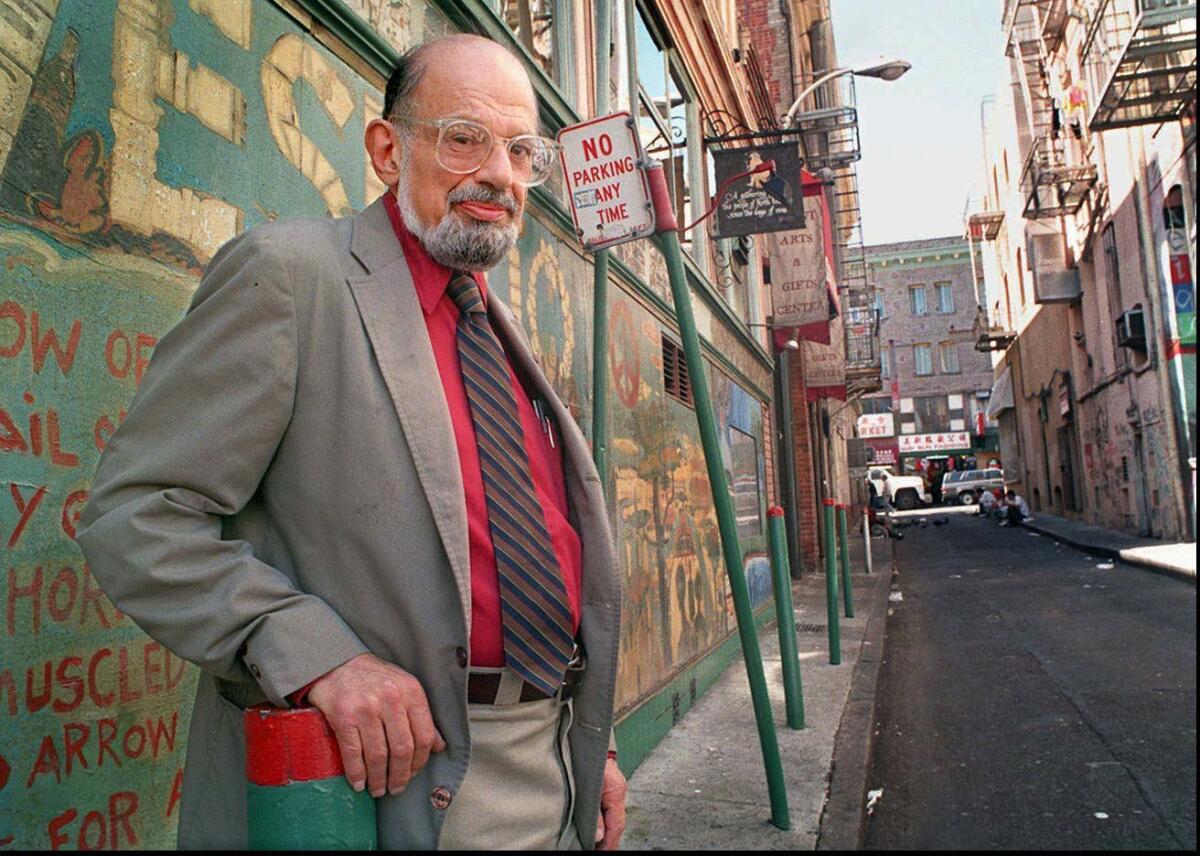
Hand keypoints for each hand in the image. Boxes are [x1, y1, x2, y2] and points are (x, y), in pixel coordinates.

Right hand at [307, 653, 445, 797]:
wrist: (338, 663)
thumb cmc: (374, 679)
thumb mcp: (405, 688)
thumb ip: (422, 716)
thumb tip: (439, 746)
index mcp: (411, 692)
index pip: (424, 736)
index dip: (421, 762)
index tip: (413, 774)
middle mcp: (391, 699)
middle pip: (402, 750)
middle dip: (400, 776)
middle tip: (396, 788)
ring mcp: (366, 708)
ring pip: (379, 756)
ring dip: (379, 779)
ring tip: (378, 789)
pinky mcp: (343, 716)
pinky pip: (353, 753)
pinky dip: (357, 774)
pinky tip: (359, 783)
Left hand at [594, 756, 626, 849]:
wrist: (587, 740)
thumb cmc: (588, 757)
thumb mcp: (589, 787)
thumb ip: (594, 813)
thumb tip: (598, 836)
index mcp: (616, 791)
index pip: (617, 824)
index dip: (610, 842)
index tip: (602, 851)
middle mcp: (618, 791)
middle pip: (617, 822)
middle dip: (609, 839)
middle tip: (599, 850)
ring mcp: (614, 789)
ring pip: (613, 816)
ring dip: (606, 831)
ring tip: (597, 844)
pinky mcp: (607, 788)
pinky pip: (608, 809)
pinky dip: (604, 821)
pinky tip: (597, 828)